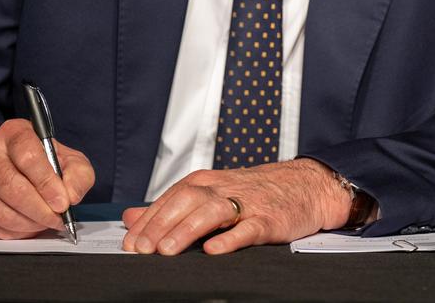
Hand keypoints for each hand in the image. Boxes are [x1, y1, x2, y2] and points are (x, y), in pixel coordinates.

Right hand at [0, 118, 95, 239]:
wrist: (12, 165)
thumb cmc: (44, 162)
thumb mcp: (70, 161)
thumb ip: (78, 175)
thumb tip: (70, 196)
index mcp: (15, 132)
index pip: (28, 157)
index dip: (46, 183)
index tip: (61, 203)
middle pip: (9, 185)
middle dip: (37, 209)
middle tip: (55, 219)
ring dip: (25, 223)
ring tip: (43, 223)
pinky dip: (10, 232)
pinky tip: (26, 228)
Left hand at [122, 158, 350, 254]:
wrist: (304, 185)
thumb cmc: (253, 194)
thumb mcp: (209, 194)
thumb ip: (168, 207)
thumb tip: (130, 216)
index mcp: (205, 183)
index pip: (169, 199)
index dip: (147, 222)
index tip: (129, 244)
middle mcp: (222, 189)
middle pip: (186, 201)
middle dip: (160, 225)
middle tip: (142, 250)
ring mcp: (247, 203)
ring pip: (212, 211)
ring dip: (186, 230)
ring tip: (167, 251)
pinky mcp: (269, 219)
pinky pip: (248, 228)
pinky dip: (230, 238)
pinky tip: (214, 250)